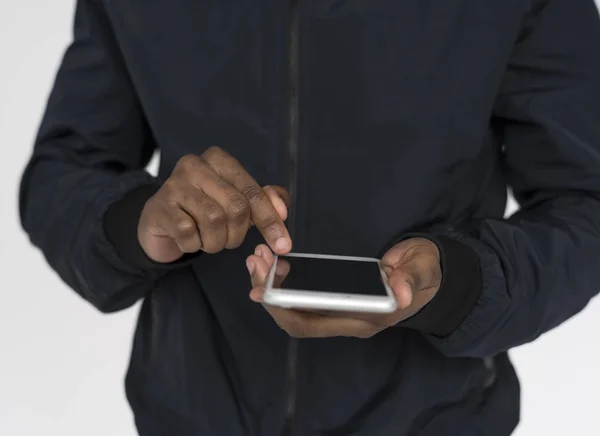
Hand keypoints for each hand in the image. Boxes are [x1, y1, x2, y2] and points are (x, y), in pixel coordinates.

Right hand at [138, 147, 291, 262]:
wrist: (160, 219)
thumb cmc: (203, 207)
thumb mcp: (237, 200)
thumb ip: (263, 201)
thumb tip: (282, 211)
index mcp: (219, 160)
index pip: (253, 192)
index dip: (270, 221)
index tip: (283, 245)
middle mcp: (196, 165)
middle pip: (236, 207)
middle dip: (238, 234)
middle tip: (229, 240)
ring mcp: (174, 184)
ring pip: (213, 220)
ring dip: (216, 241)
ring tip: (209, 240)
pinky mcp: (159, 206)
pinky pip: (188, 233)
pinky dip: (194, 244)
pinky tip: (190, 240)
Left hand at [245, 238, 440, 338]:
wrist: (430, 275)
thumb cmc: (425, 272)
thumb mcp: (421, 271)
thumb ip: (410, 280)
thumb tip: (399, 293)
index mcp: (364, 318)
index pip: (313, 323)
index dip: (283, 309)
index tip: (260, 288)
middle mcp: (347, 320)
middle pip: (296, 319)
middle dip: (270, 295)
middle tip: (255, 263)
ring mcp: (341, 310)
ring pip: (296, 309)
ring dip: (273, 287)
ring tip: (259, 259)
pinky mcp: (338, 298)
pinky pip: (304, 297)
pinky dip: (285, 283)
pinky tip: (275, 263)